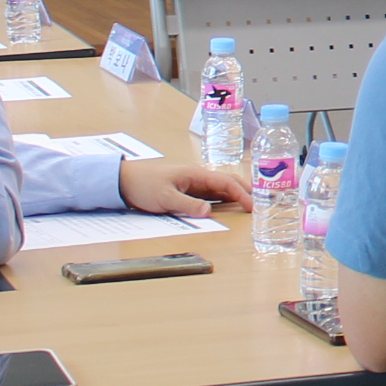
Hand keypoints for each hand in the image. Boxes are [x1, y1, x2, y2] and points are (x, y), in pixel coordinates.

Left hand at [120, 159, 248, 216]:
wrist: (125, 181)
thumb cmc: (144, 185)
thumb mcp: (165, 198)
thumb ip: (187, 205)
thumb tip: (208, 211)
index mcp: (195, 174)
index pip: (225, 182)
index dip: (242, 193)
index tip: (252, 206)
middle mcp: (198, 176)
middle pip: (228, 181)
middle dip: (246, 190)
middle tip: (260, 203)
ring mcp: (194, 183)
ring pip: (221, 187)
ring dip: (236, 194)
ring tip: (250, 204)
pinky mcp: (189, 190)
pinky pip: (212, 193)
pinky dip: (224, 198)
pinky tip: (229, 205)